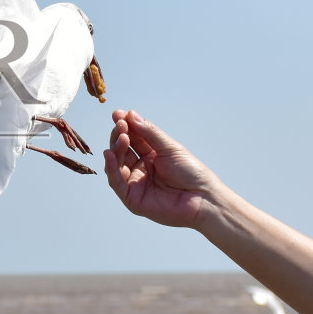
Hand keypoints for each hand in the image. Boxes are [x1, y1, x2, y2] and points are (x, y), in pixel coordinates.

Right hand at [103, 110, 219, 228]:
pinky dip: (110, 168)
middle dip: (120, 135)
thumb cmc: (191, 172)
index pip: (133, 138)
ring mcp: (136, 184)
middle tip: (120, 124)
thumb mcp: (169, 148)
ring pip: (116, 164)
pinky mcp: (132, 199)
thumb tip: (130, 114)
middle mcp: (141, 169)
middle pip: (122, 150)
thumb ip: (149, 133)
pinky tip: (109, 154)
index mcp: (151, 156)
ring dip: (116, 149)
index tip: (118, 114)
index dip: (125, 126)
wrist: (203, 198)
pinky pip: (116, 182)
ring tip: (122, 136)